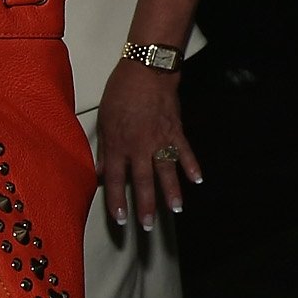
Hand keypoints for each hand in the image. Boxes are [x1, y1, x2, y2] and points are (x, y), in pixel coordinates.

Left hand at [97, 56, 198, 229]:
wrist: (146, 71)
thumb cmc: (120, 93)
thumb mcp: (104, 120)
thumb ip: (105, 149)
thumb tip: (99, 172)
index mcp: (118, 145)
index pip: (114, 179)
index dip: (116, 201)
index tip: (120, 219)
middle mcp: (138, 147)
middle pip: (142, 182)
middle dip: (145, 205)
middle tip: (148, 226)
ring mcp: (160, 140)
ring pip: (166, 171)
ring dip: (171, 192)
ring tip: (175, 209)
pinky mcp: (176, 131)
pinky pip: (185, 151)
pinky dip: (192, 165)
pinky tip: (198, 179)